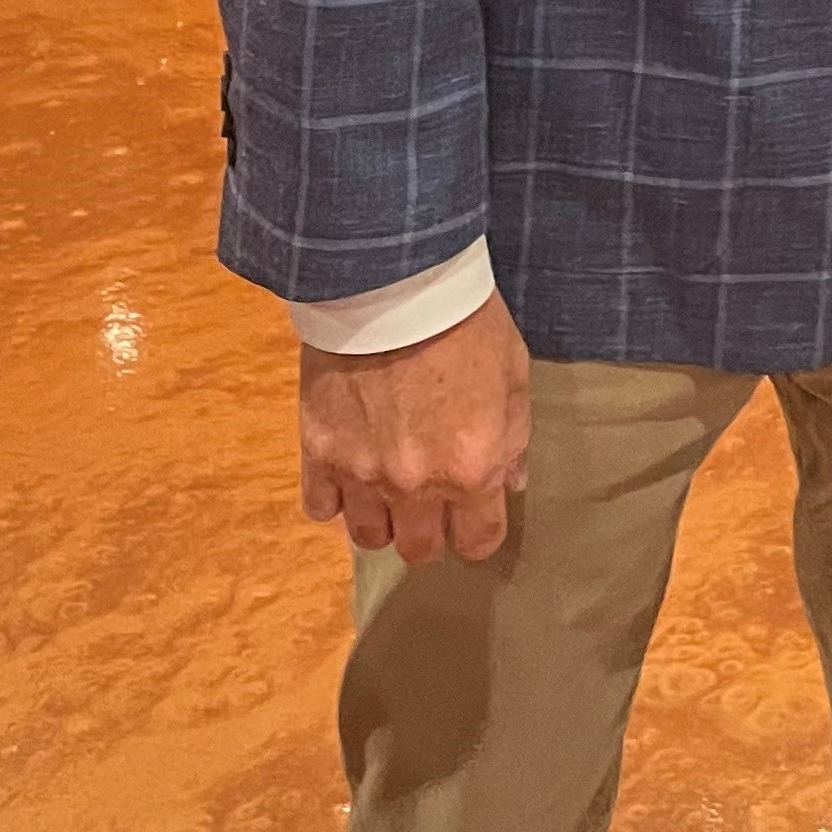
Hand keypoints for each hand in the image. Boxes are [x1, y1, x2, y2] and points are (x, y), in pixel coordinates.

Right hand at [300, 290, 531, 566]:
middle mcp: (416, 485)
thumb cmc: (465, 320)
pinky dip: (334, 497)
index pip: (478, 542)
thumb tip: (510, 483)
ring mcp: (361, 473)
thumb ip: (513, 438)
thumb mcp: (513, 373)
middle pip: (420, 550)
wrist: (394, 281)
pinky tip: (347, 469)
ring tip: (387, 487)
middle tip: (431, 500)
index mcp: (471, 469)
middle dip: (431, 532)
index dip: (478, 532)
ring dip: (382, 519)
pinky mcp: (318, 452)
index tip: (474, 515)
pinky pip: (319, 507)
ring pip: (368, 538)